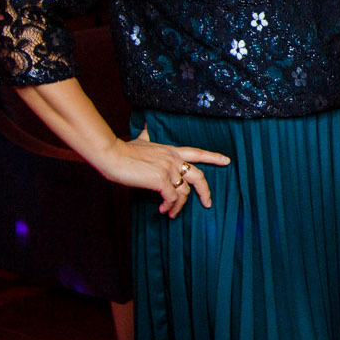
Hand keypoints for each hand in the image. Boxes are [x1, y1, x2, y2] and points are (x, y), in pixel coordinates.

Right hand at [97, 128, 230, 217]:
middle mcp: (174, 160)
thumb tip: (145, 125)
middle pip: (199, 176)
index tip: (227, 161)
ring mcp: (168, 170)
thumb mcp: (140, 140)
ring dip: (179, 206)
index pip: (197, 152)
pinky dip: (169, 206)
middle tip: (208, 203)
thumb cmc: (123, 150)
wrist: (112, 155)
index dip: (213, 157)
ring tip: (171, 213)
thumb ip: (147, 135)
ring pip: (184, 192)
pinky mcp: (160, 180)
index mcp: (171, 151)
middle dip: (206, 192)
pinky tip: (163, 210)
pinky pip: (172, 198)